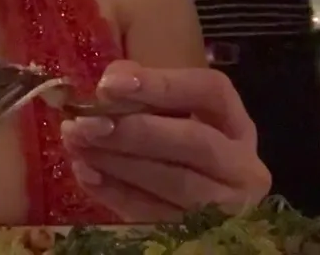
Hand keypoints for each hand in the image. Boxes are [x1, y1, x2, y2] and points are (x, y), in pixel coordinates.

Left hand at [61, 60, 270, 221]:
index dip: (161, 84)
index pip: (210, 92)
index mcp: (235, 123)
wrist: (197, 217)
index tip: (109, 85)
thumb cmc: (175, 147)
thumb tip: (111, 85)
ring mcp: (226, 206)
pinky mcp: (199, 236)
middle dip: (135, 130)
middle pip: (195, 142)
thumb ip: (140, 89)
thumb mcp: (167, 113)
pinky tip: (86, 173)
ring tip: (77, 145)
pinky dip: (116, 193)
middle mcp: (242, 166)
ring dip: (119, 162)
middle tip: (86, 123)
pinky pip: (155, 215)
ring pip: (176, 182)